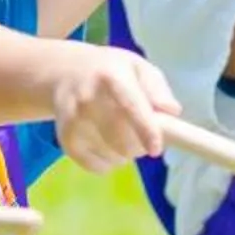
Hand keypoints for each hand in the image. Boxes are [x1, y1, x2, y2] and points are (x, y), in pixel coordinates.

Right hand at [42, 41, 179, 173]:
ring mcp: (73, 120)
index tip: (156, 149)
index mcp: (111, 77)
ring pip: (113, 157)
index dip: (145, 130)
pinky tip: (105, 143)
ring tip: (121, 134)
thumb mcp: (137, 67)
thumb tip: (171, 111)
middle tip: (140, 132)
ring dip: (125, 154)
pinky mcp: (65, 140)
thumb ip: (157, 88)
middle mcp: (88, 98)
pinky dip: (108, 162)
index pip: (130, 106)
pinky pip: (98, 167)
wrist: (63, 72)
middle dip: (141, 144)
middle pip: (123, 141)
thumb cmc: (109, 71)